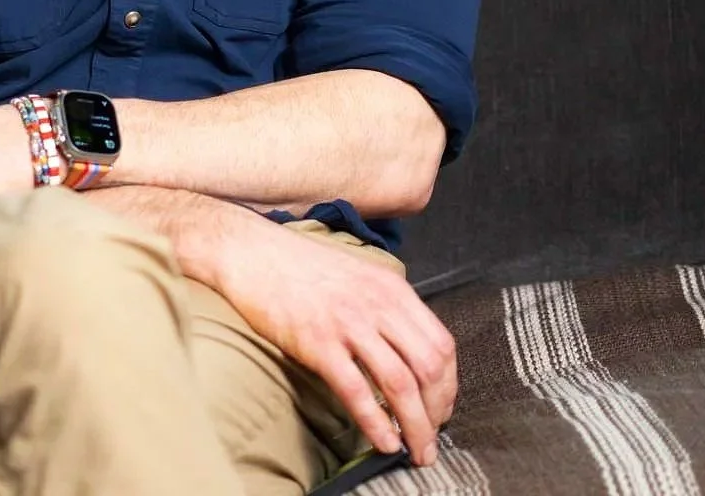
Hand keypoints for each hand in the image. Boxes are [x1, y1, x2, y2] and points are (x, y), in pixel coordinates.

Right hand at [209, 219, 456, 466]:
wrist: (255, 254)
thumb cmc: (303, 267)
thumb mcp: (360, 277)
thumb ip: (387, 309)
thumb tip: (407, 352)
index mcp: (393, 289)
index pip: (442, 343)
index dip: (449, 385)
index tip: (442, 408)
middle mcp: (379, 306)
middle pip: (429, 367)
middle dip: (437, 412)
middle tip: (431, 438)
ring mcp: (349, 324)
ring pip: (401, 384)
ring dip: (415, 426)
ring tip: (416, 451)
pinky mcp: (318, 344)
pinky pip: (357, 391)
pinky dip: (376, 423)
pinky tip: (383, 442)